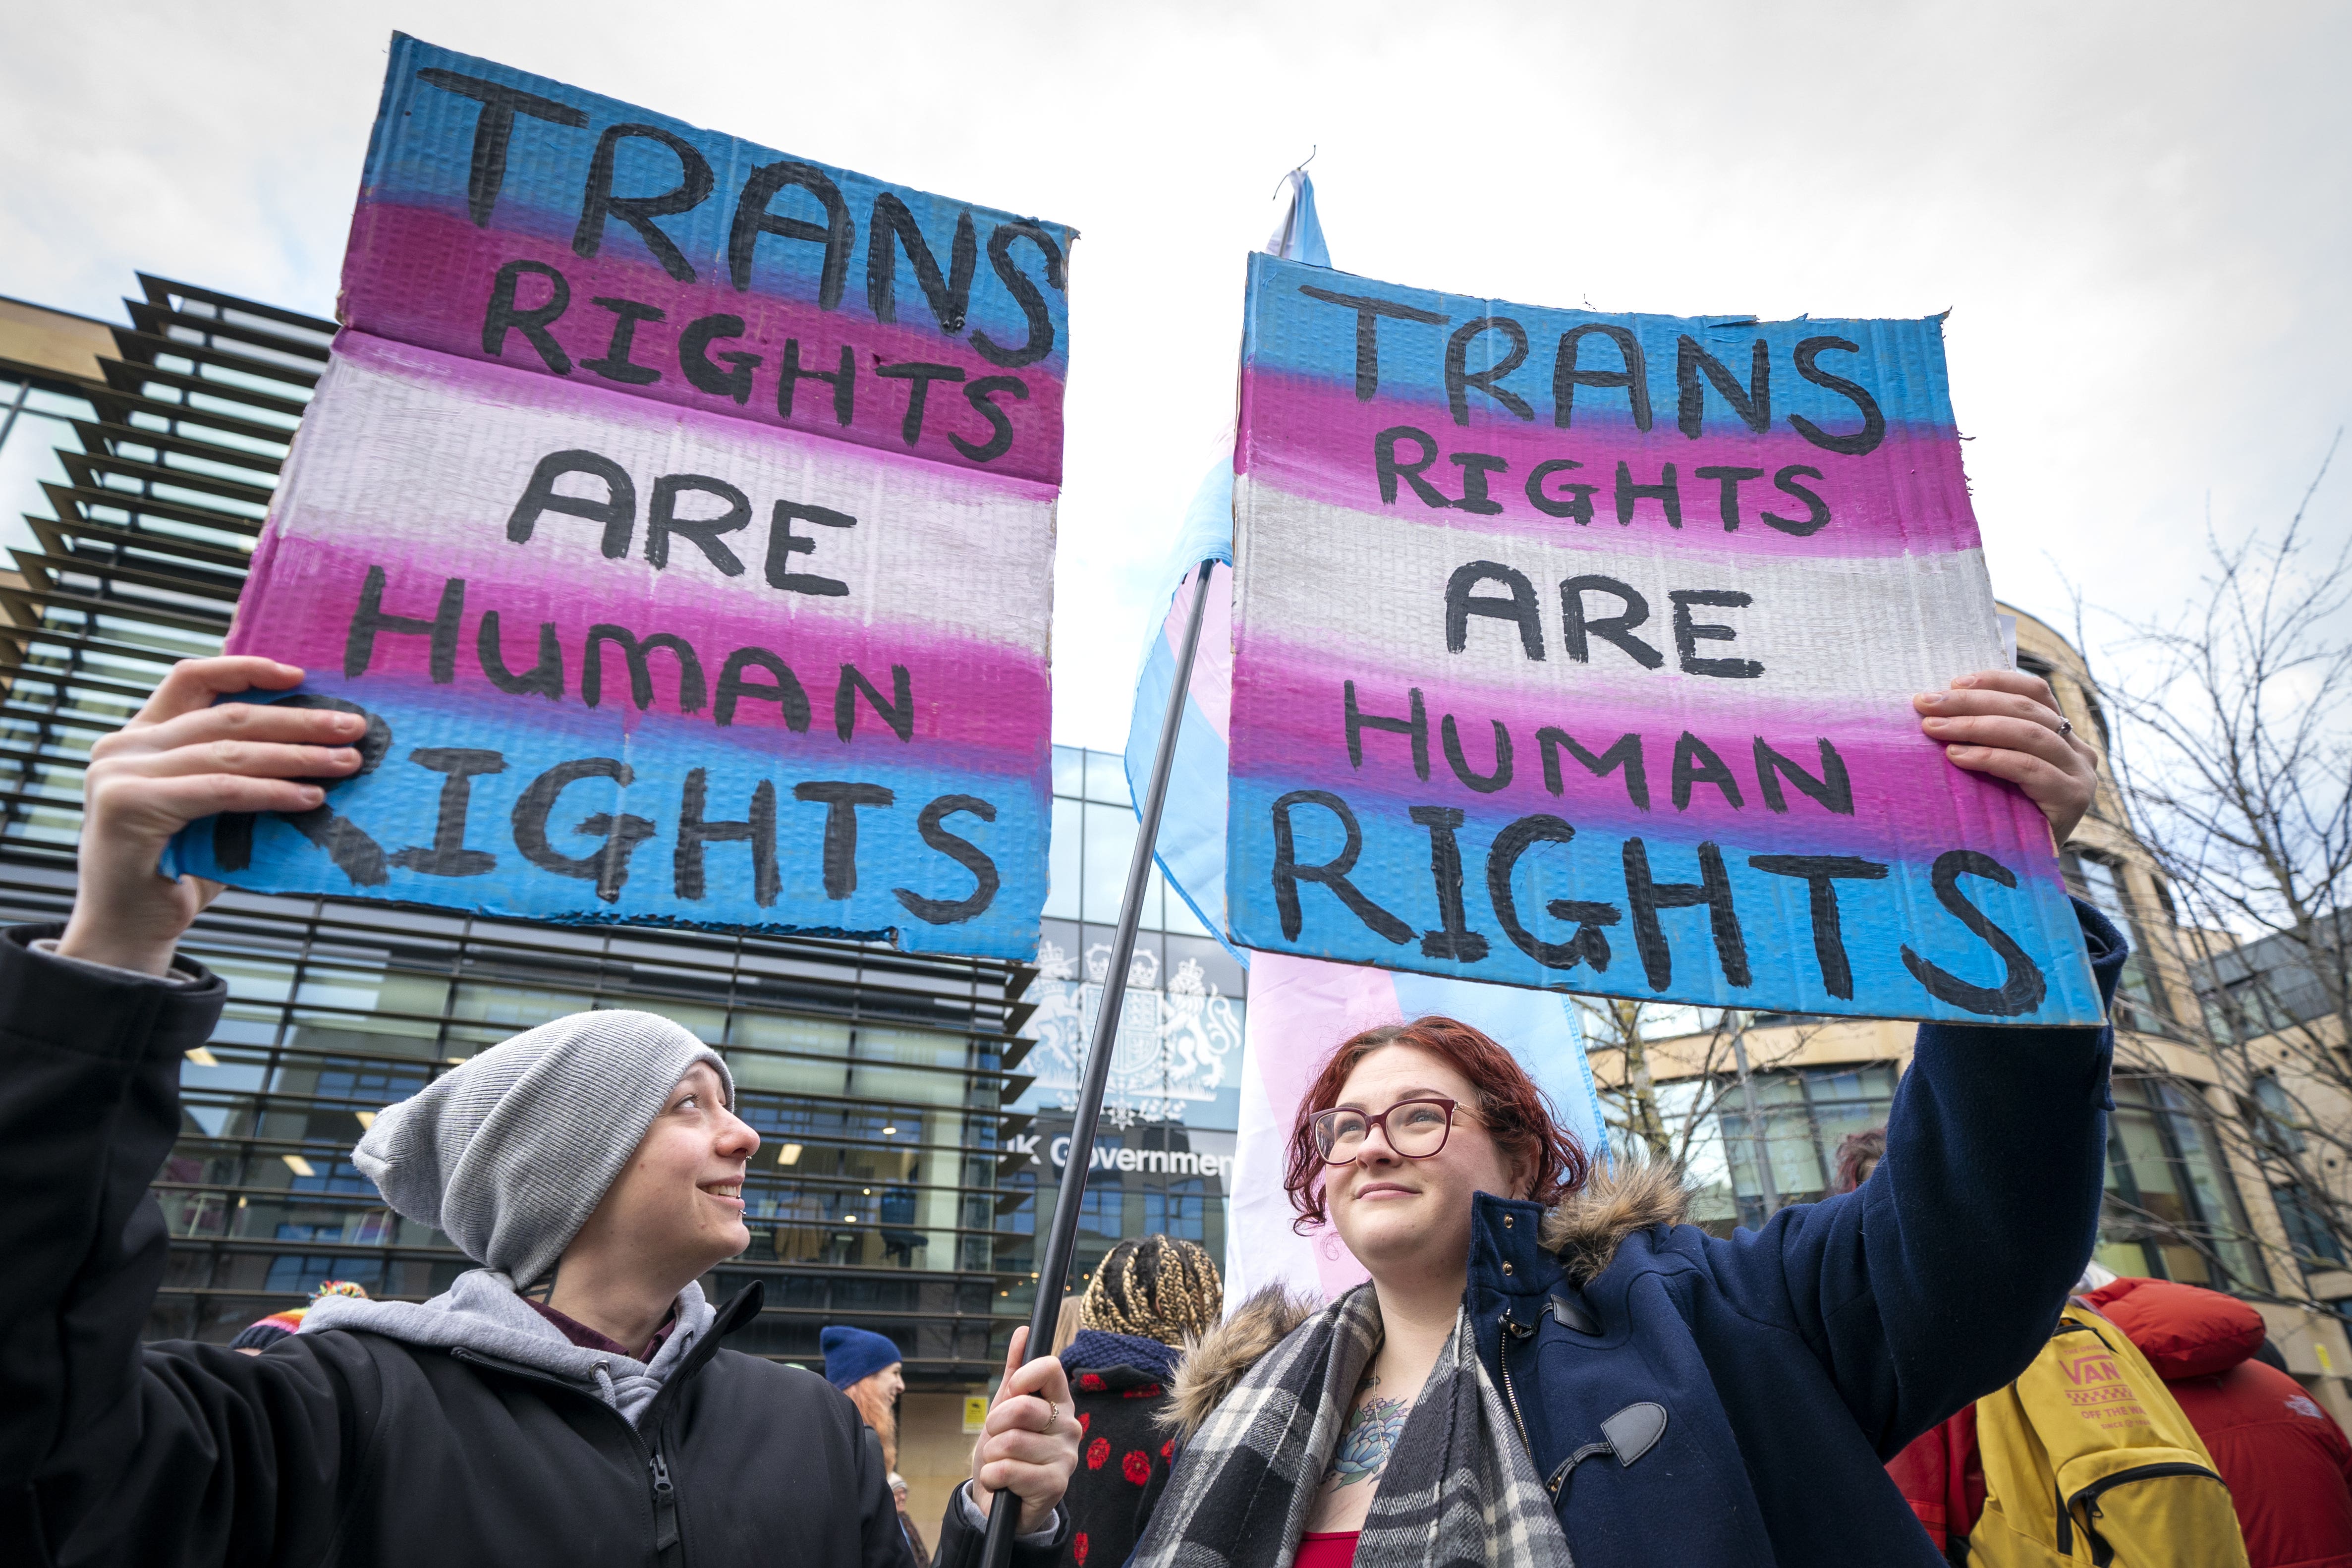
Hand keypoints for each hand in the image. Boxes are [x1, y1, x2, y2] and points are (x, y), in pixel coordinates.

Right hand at [60, 658, 363, 975]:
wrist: (130, 930)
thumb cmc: (180, 870)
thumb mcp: (212, 810)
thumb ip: (240, 774)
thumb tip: (318, 746)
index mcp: (139, 737)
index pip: (192, 679)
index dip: (246, 669)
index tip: (301, 674)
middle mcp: (123, 747)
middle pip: (226, 715)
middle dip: (297, 720)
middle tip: (353, 727)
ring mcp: (120, 773)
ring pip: (229, 751)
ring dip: (297, 756)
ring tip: (348, 762)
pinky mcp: (129, 804)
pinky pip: (220, 790)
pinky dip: (271, 791)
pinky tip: (312, 798)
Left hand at [968, 1326, 1079, 1535]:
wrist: (1002, 1500)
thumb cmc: (1006, 1451)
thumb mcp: (1005, 1410)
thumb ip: (1015, 1372)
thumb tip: (1023, 1332)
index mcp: (1060, 1402)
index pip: (1051, 1368)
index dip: (1023, 1377)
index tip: (1012, 1391)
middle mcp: (1069, 1426)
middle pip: (1022, 1407)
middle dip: (995, 1424)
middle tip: (996, 1438)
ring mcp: (1066, 1457)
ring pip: (1009, 1442)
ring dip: (991, 1455)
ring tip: (1000, 1464)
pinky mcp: (1056, 1486)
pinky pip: (1006, 1470)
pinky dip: (991, 1477)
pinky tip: (1001, 1483)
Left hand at [1915, 669, 2098, 846]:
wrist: (2024, 872)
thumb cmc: (2001, 815)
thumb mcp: (1995, 770)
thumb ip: (1988, 738)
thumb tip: (1938, 704)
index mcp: (2062, 734)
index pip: (2035, 692)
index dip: (1996, 681)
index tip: (1953, 682)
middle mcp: (2078, 750)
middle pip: (2026, 709)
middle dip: (1971, 703)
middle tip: (1925, 704)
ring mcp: (2079, 773)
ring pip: (2028, 733)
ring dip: (1974, 726)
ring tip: (1933, 729)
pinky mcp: (2073, 798)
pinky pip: (2028, 767)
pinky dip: (1990, 757)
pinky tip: (1957, 756)